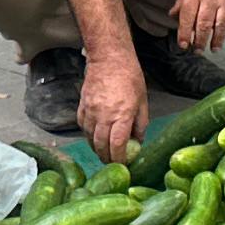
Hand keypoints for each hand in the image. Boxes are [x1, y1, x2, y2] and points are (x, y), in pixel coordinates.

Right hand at [78, 45, 150, 162]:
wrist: (109, 58)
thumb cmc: (130, 77)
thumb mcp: (143, 101)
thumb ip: (140, 124)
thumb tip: (137, 142)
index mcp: (122, 115)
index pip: (117, 145)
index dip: (119, 159)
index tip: (123, 165)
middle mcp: (104, 115)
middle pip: (101, 146)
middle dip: (107, 158)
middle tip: (113, 163)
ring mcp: (90, 111)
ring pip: (89, 138)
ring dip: (97, 149)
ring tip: (104, 152)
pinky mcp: (82, 106)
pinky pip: (82, 127)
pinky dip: (88, 136)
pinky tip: (94, 137)